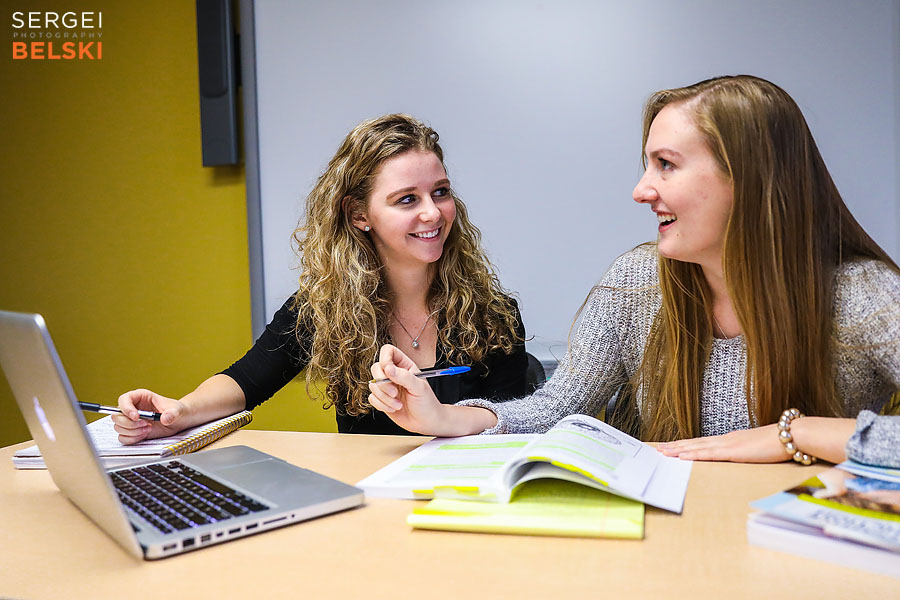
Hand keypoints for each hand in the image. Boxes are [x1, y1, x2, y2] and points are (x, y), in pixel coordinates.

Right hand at [112, 389, 186, 444]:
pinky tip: (144, 434)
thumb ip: (172, 413)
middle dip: (129, 423)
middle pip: (117, 416)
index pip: (124, 400)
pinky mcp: (133, 432)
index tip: (136, 417)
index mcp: (140, 397)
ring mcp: (131, 421)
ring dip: (132, 432)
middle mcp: (132, 408)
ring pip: (118, 427)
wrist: (179, 421)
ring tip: (148, 429)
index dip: (126, 408)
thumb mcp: (177, 410)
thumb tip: (165, 418)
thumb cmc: (176, 410)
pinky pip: (123, 437)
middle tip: (146, 424)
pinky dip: (132, 439)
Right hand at [368, 345, 445, 434]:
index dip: (384, 358)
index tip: (388, 370)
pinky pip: (372, 398)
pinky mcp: (382, 399)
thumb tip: (388, 368)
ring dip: (385, 398)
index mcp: (405, 366)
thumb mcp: (419, 387)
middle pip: (376, 368)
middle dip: (383, 383)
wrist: (426, 422)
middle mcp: (394, 374)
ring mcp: (387, 387)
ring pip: (373, 385)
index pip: (388, 351)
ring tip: (399, 404)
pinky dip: (381, 405)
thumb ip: (404, 376)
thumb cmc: (427, 403)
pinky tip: (394, 409)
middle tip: (395, 393)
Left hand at [657, 424, 790, 462]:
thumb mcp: (757, 448)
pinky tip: (681, 457)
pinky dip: (693, 455)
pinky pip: (708, 454)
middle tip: (659, 449)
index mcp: (730, 439)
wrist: (792, 434)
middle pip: (695, 443)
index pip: (703, 442)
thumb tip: (740, 456)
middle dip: (676, 447)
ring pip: (697, 447)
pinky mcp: (733, 451)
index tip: (673, 447)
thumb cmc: (779, 442)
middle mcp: (725, 440)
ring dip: (678, 451)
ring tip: (663, 453)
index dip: (686, 444)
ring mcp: (728, 444)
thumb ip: (746, 451)